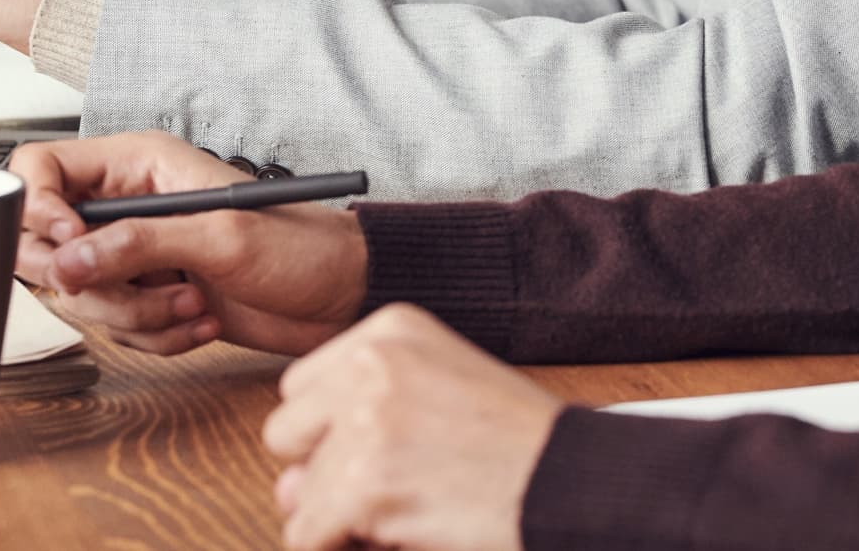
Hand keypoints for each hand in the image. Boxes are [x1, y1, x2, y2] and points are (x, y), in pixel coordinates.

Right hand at [13, 132, 368, 356]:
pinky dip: (155, 335)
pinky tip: (201, 320)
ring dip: (136, 314)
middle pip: (46, 242)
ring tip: (193, 302)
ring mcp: (137, 254)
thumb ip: (138, 244)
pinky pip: (114, 326)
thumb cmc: (302, 247)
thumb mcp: (221, 237)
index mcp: (140, 164)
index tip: (70, 247)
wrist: (338, 298)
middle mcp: (130, 205)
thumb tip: (66, 261)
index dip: (38, 208)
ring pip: (80, 293)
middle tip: (141, 287)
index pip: (43, 167)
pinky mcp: (150, 296)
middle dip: (93, 280)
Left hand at [264, 305, 558, 550]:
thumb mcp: (437, 400)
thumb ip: (354, 428)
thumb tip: (286, 490)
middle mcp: (372, 362)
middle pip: (286, 433)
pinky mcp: (364, 481)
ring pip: (299, 493)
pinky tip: (407, 527)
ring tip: (415, 500)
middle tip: (401, 478)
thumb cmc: (518, 445)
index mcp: (391, 328)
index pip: (302, 388)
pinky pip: (308, 534)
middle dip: (329, 470)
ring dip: (344, 514)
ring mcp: (365, 420)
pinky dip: (344, 545)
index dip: (339, 432)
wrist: (572, 480)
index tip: (401, 441)